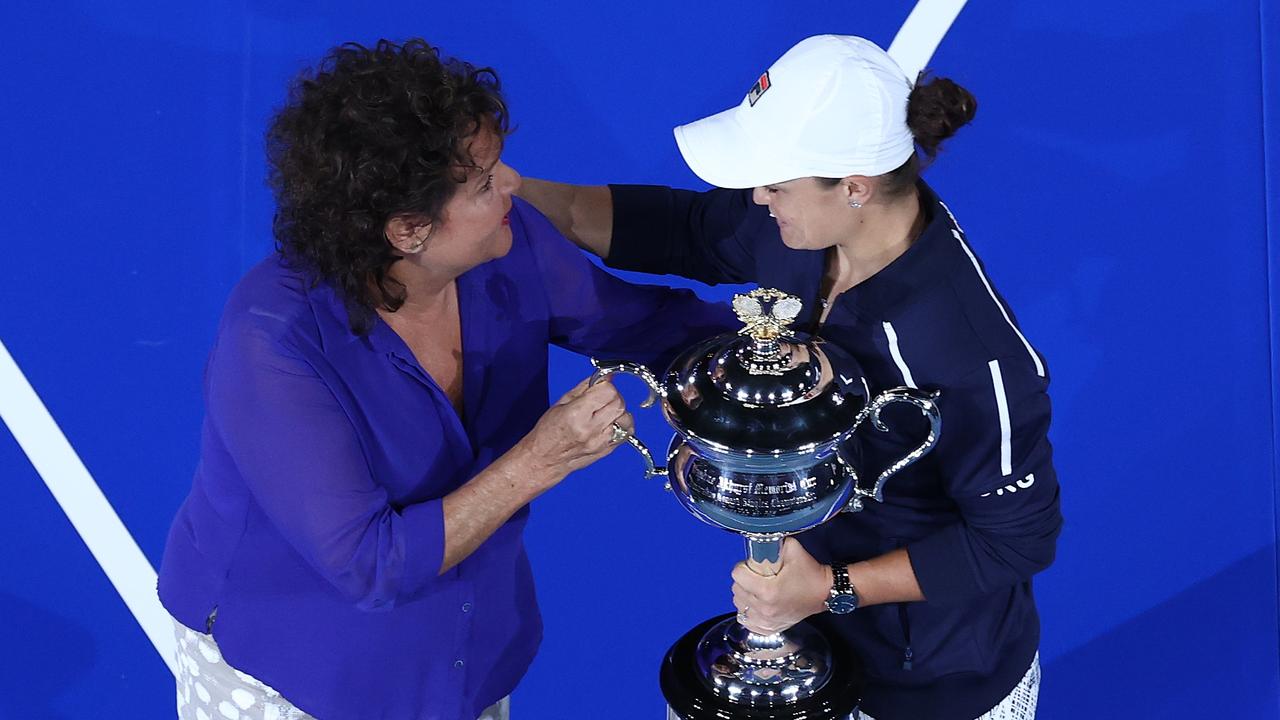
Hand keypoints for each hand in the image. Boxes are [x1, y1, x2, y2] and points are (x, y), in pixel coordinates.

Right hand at [517, 376, 632, 487]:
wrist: (545, 459)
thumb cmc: (548, 432)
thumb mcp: (562, 402)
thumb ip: (586, 388)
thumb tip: (604, 377)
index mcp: (576, 414)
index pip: (608, 391)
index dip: (606, 385)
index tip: (601, 386)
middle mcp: (591, 429)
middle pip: (619, 404)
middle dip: (613, 396)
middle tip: (602, 398)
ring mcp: (601, 442)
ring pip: (626, 418)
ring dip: (618, 411)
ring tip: (604, 413)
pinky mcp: (607, 450)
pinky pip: (626, 432)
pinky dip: (620, 425)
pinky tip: (608, 424)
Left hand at [731, 538, 831, 634]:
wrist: (825, 593)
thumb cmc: (810, 574)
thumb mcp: (794, 550)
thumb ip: (775, 542)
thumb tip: (761, 539)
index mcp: (768, 591)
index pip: (738, 576)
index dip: (743, 567)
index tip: (751, 566)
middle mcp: (765, 608)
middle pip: (737, 590)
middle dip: (744, 580)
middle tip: (756, 576)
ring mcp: (766, 621)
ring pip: (739, 606)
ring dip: (745, 596)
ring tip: (757, 590)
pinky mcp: (769, 628)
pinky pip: (747, 621)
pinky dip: (748, 612)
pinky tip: (756, 604)